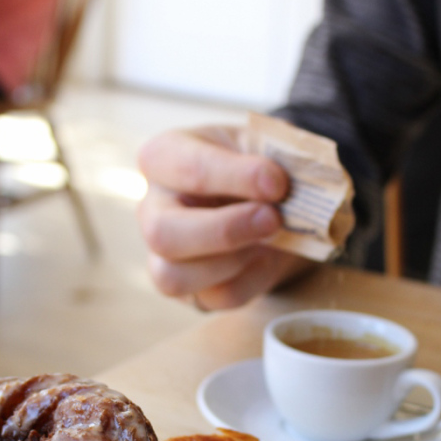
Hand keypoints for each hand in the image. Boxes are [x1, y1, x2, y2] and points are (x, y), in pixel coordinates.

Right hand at [137, 125, 312, 309]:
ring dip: (231, 262)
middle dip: (224, 231)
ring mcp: (164, 254)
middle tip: (273, 219)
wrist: (271, 194)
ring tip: (271, 239)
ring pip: (173, 278)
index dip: (235, 177)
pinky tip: (268, 255)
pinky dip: (251, 280)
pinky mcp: (192, 289)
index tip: (278, 181)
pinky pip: (215, 297)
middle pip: (162, 234)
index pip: (185, 168)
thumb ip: (276, 158)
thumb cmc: (257, 163)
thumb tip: (287, 191)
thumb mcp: (266, 143)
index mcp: (164, 157)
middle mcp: (153, 208)